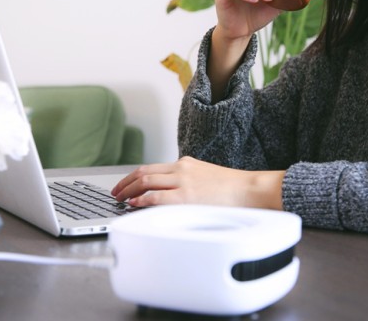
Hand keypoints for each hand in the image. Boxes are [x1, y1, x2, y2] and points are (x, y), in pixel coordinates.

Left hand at [111, 156, 284, 209]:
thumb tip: (170, 194)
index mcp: (186, 163)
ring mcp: (183, 182)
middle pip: (143, 172)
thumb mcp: (205, 177)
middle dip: (125, 183)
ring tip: (120, 200)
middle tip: (116, 193)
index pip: (151, 167)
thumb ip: (187, 181)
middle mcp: (181, 169)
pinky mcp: (186, 197)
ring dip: (128, 191)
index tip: (125, 184)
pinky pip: (156, 197)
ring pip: (145, 182)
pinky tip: (134, 204)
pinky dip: (141, 200)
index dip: (133, 176)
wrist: (251, 190)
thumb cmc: (233, 188)